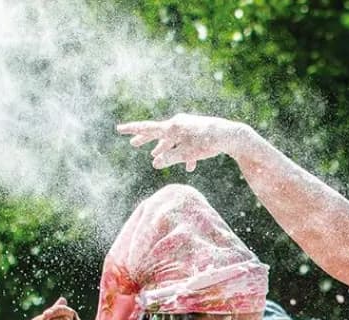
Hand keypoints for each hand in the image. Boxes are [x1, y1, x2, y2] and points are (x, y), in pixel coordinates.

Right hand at [117, 114, 248, 171]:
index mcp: (173, 127)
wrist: (230, 135)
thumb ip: (171, 158)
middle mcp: (178, 124)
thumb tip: (155, 163)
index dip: (133, 130)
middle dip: (145, 139)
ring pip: (171, 139)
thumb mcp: (188, 153)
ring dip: (163, 148)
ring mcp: (187, 127)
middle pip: (157, 132)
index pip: (149, 128)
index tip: (119, 129)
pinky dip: (184, 154)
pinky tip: (190, 167)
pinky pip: (185, 143)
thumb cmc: (209, 143)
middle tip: (132, 143)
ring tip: (154, 155)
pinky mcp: (196, 133)